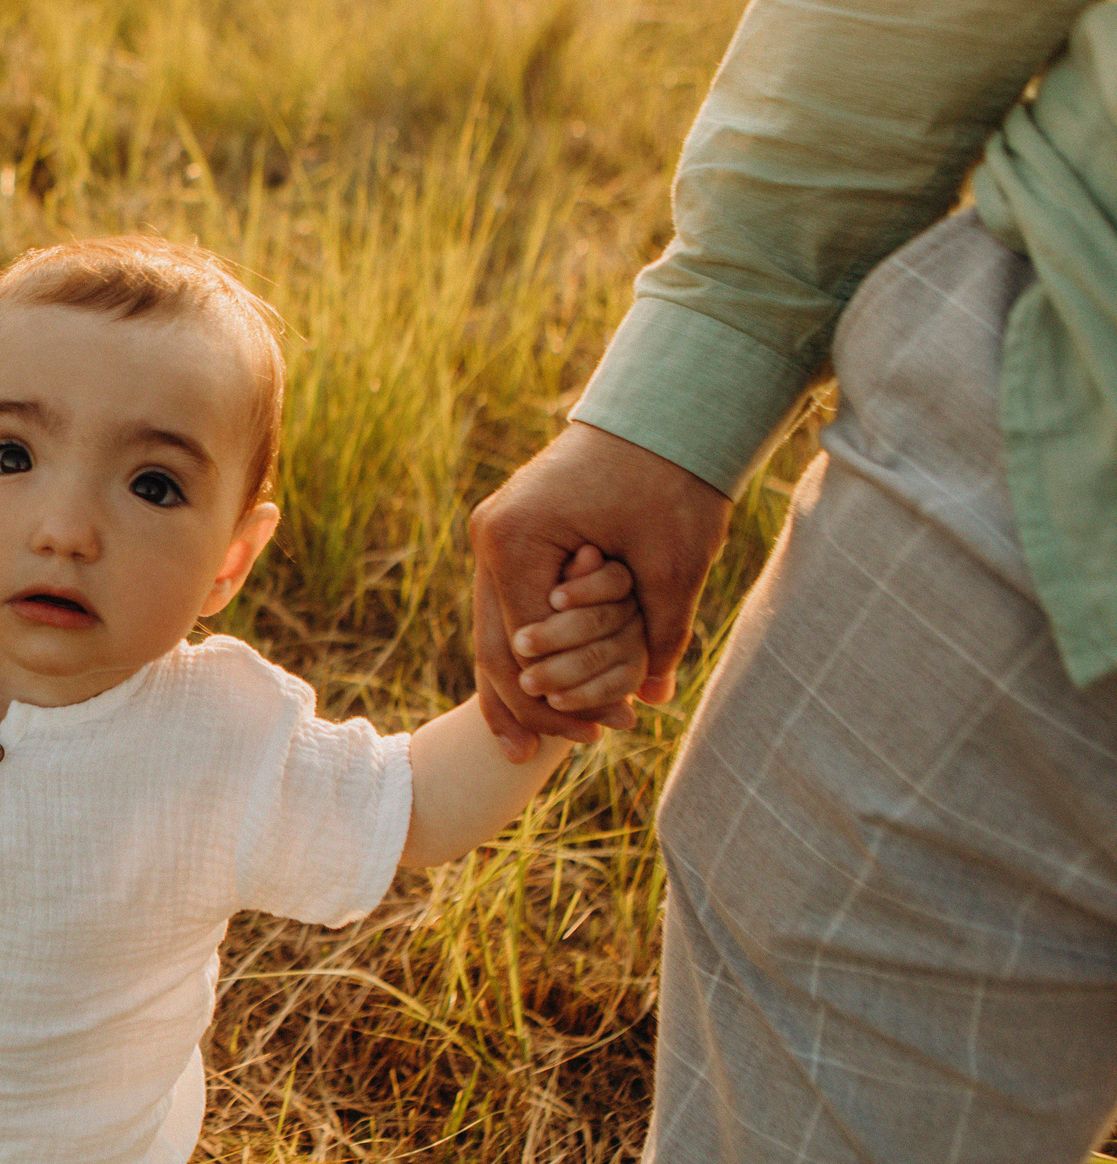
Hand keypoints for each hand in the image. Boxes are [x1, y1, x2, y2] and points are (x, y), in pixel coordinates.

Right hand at [468, 421, 731, 760]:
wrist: (664, 409)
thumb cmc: (671, 477)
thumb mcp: (673, 564)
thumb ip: (659, 635)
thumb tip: (655, 698)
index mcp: (516, 541)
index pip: (526, 647)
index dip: (560, 699)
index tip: (600, 733)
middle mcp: (490, 537)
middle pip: (494, 645)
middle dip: (526, 704)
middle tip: (549, 753)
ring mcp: (493, 533)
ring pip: (492, 629)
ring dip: (514, 683)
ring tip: (527, 741)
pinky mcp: (510, 532)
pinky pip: (506, 605)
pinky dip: (521, 647)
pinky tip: (528, 688)